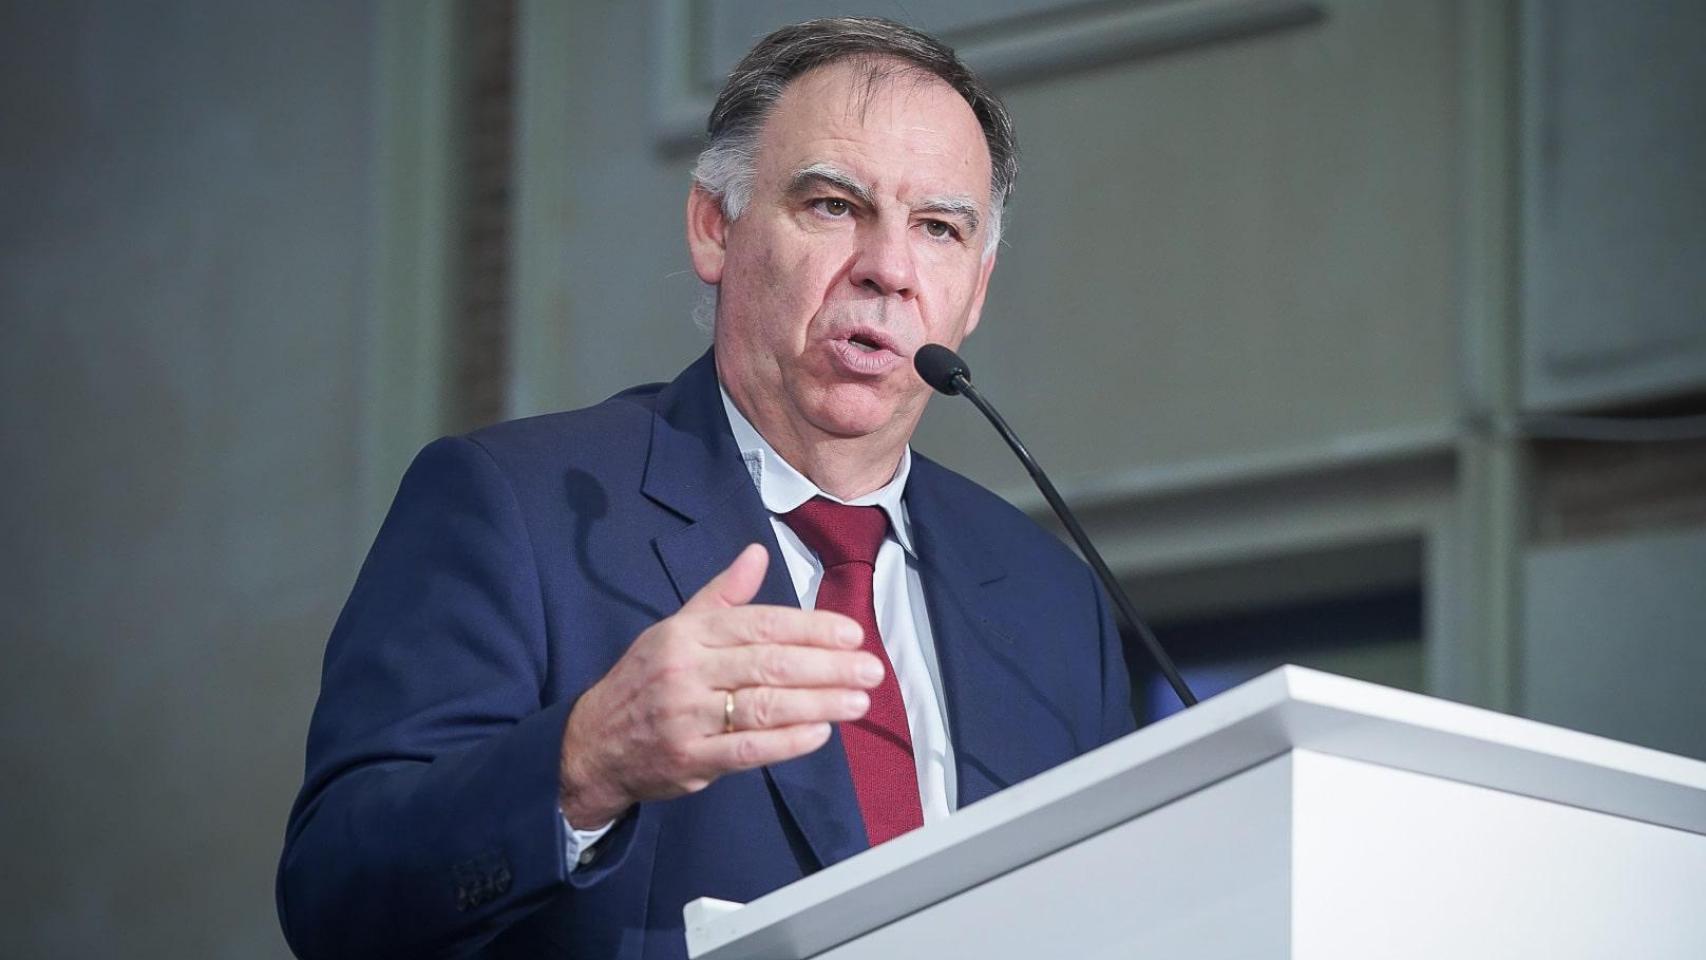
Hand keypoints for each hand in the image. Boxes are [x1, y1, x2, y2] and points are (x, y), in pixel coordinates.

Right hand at [557, 543, 880, 826]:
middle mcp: (688, 671)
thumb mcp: (675, 629)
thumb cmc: (645, 681)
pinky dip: (788, 742)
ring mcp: (688, 717)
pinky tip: (821, 733)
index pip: (760, 624)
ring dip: (819, 703)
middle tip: (869, 670)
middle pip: (769, 664)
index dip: (810, 628)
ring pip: (765, 706)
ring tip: (858, 702)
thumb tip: (757, 553)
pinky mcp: (692, 759)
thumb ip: (721, 594)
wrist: (593, 744)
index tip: (851, 634)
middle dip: (827, 666)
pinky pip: (748, 749)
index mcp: (688, 634)